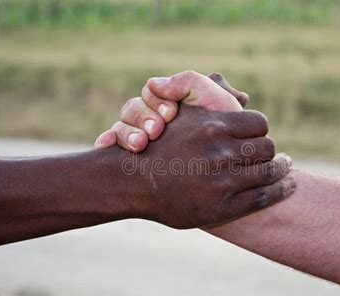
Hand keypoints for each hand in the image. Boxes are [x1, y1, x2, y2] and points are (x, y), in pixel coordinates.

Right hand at [95, 71, 248, 151]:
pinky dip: (107, 141)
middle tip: (156, 131)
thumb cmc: (229, 132)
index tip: (171, 113)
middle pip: (132, 109)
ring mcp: (143, 139)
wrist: (235, 168)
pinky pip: (113, 147)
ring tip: (139, 144)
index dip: (157, 101)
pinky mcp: (136, 159)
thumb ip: (189, 83)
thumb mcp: (214, 101)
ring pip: (121, 126)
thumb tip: (153, 83)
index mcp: (170, 102)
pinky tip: (105, 145)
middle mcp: (153, 118)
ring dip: (126, 132)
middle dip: (142, 118)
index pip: (151, 93)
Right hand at [109, 106, 294, 228]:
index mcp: (211, 126)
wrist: (133, 182)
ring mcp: (222, 182)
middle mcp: (219, 153)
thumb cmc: (159, 144)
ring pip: (270, 171)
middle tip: (272, 154)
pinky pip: (265, 196)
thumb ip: (203, 95)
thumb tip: (238, 91)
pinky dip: (282, 189)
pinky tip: (289, 184)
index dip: (260, 129)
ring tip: (286, 168)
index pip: (259, 123)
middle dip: (268, 150)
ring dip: (281, 168)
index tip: (258, 135)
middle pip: (266, 146)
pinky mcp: (223, 208)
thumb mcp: (178, 112)